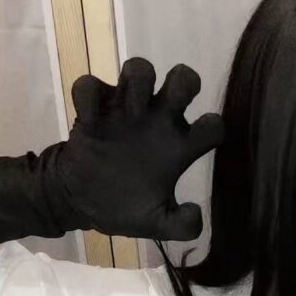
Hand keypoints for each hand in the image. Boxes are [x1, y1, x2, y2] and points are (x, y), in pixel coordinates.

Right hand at [55, 57, 224, 239]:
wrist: (82, 203)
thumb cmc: (125, 206)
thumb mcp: (157, 224)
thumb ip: (182, 226)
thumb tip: (196, 211)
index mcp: (178, 147)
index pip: (212, 126)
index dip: (213, 128)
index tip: (197, 142)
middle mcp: (157, 121)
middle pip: (183, 79)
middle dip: (183, 80)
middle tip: (169, 104)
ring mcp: (124, 110)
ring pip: (139, 69)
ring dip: (139, 81)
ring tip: (129, 113)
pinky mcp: (93, 109)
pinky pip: (91, 85)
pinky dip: (89, 98)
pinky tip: (89, 123)